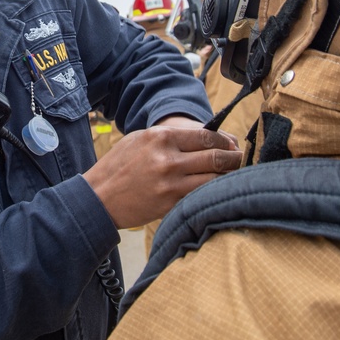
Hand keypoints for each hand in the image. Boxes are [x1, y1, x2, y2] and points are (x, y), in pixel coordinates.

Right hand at [83, 123, 242, 228]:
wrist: (98, 198)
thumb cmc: (118, 167)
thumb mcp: (139, 140)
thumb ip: (169, 138)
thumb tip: (202, 138)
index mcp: (160, 137)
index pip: (205, 136)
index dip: (224, 140)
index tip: (232, 144)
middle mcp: (168, 159)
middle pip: (215, 157)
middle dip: (234, 158)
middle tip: (241, 159)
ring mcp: (170, 183)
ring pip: (212, 178)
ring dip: (227, 177)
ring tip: (235, 176)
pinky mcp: (170, 203)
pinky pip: (200, 195)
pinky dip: (212, 192)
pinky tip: (218, 191)